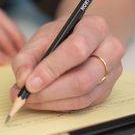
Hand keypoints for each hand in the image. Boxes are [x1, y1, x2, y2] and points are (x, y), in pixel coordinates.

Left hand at [10, 15, 125, 110]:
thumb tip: (23, 80)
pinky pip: (81, 105)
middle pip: (83, 78)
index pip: (77, 50)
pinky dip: (57, 105)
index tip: (29, 83)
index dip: (52, 68)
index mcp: (96, 28)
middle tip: (25, 95)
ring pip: (82, 96)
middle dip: (50, 91)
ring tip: (28, 98)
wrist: (80, 38)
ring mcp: (112, 73)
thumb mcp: (42, 37)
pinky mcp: (106, 91)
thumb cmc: (62, 36)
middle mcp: (111, 50)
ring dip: (51, 101)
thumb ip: (27, 56)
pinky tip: (41, 101)